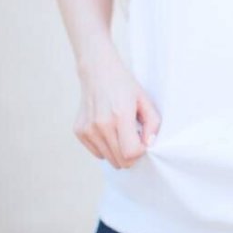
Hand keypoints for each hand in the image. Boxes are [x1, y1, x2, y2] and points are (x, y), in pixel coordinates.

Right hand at [73, 44, 160, 168]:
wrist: (98, 72)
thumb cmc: (124, 85)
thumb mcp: (145, 100)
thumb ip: (152, 123)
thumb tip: (149, 144)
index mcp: (119, 116)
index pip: (131, 153)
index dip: (141, 151)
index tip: (143, 141)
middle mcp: (101, 125)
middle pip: (120, 161)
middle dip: (131, 155)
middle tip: (134, 138)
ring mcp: (88, 129)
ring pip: (109, 159)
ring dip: (119, 152)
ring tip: (121, 132)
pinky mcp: (79, 132)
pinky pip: (98, 153)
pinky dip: (106, 148)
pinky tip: (109, 130)